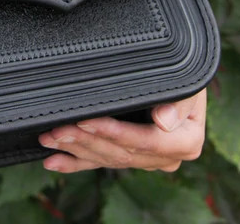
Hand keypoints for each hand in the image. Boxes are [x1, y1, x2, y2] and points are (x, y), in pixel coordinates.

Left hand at [38, 89, 205, 172]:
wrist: (181, 80)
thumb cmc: (184, 76)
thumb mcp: (189, 82)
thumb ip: (180, 101)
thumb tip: (165, 121)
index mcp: (185, 142)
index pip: (146, 142)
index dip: (115, 133)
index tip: (87, 120)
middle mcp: (164, 157)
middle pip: (121, 153)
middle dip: (86, 141)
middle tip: (58, 130)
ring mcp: (144, 160)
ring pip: (106, 158)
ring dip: (75, 149)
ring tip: (50, 138)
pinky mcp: (126, 157)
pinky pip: (98, 163)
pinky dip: (74, 162)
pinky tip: (53, 161)